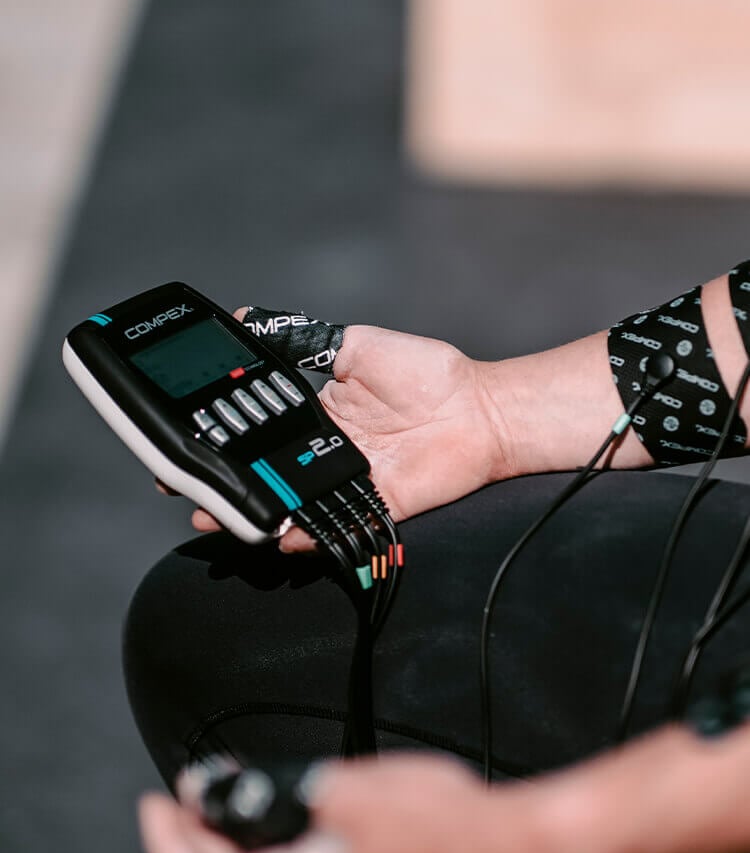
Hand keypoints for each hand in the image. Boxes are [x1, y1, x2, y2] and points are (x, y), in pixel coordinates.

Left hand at [139, 754, 526, 852]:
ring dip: (233, 837)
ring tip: (227, 790)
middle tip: (190, 786)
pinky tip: (282, 806)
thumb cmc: (435, 825)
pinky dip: (269, 842)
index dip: (164, 842)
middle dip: (195, 833)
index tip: (154, 801)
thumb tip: (232, 789)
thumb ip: (281, 788)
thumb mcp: (345, 788)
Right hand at [189, 314, 513, 549]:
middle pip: (267, 479)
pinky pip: (335, 526)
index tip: (188, 449)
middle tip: (189, 495)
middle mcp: (326, 456)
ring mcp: (349, 484)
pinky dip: (307, 534)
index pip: (261, 436)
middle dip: (224, 491)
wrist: (482, 408)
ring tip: (218, 518)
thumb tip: (247, 318)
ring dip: (253, 516)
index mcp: (317, 419)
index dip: (224, 444)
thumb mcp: (355, 345)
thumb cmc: (427, 374)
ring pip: (291, 507)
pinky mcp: (376, 507)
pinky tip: (280, 533)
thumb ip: (304, 341)